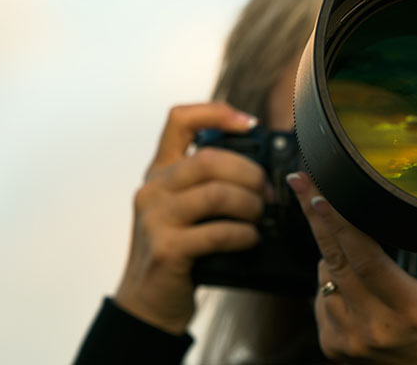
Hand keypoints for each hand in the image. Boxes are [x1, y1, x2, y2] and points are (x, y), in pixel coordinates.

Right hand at [114, 102, 265, 333]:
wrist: (148, 303)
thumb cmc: (179, 253)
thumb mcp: (185, 209)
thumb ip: (210, 184)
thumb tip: (264, 172)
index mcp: (160, 172)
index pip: (179, 120)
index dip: (217, 112)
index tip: (249, 125)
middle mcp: (153, 190)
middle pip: (209, 159)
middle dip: (250, 173)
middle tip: (267, 193)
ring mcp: (155, 219)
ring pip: (216, 193)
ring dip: (250, 204)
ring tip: (259, 216)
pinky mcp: (166, 249)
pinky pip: (216, 232)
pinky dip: (243, 234)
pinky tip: (250, 238)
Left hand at [288, 173, 416, 363]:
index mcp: (411, 310)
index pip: (367, 261)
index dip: (341, 225)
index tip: (319, 195)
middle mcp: (376, 328)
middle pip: (336, 261)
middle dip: (317, 218)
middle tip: (300, 181)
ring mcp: (350, 340)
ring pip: (325, 276)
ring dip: (330, 250)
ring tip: (346, 235)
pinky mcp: (333, 346)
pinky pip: (321, 296)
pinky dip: (330, 278)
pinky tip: (348, 275)